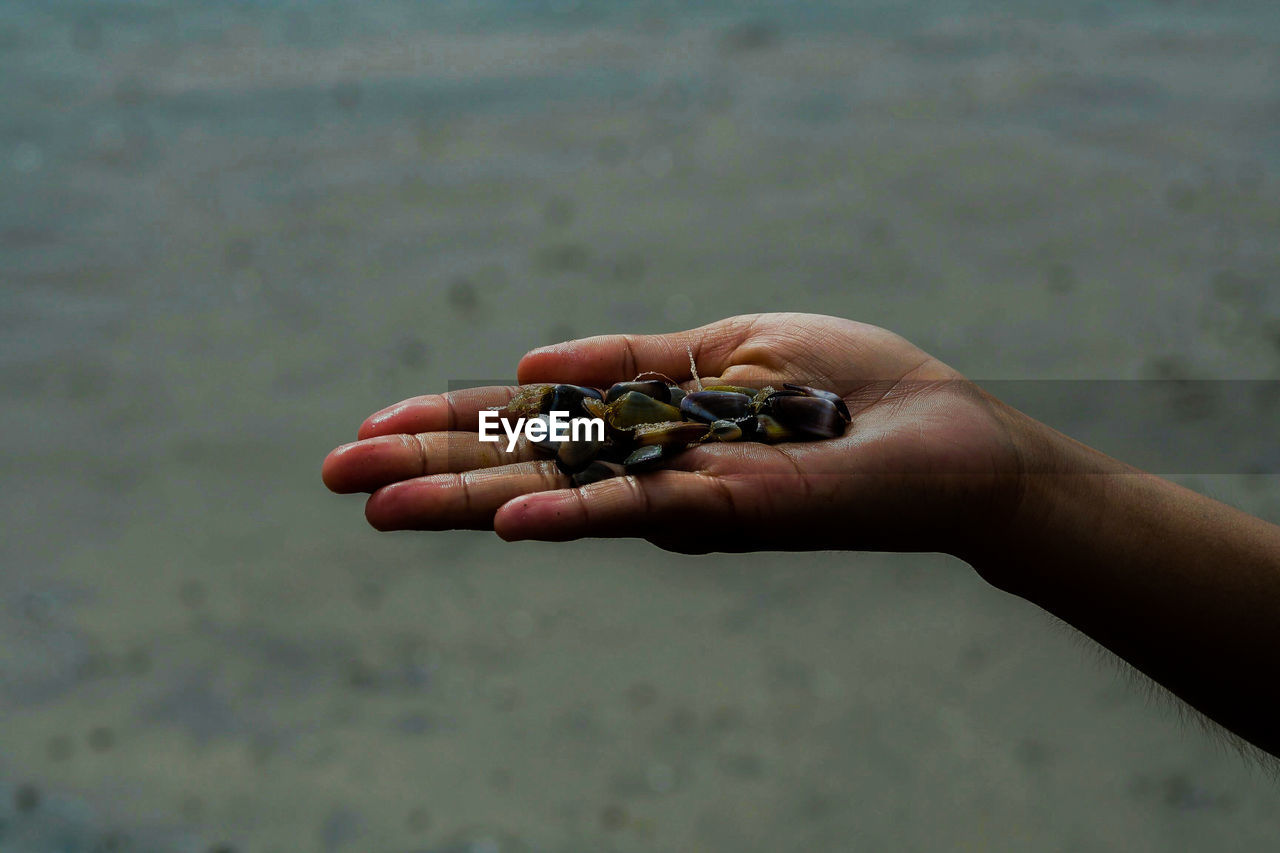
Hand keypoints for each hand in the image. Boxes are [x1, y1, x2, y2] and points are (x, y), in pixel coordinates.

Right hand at [322, 313, 1024, 553]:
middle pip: (524, 465)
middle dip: (429, 470)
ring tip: (380, 505)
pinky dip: (581, 514)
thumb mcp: (726, 346)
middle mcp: (651, 469)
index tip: (371, 424)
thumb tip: (527, 366)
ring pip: (564, 494)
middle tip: (333, 475)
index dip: (449, 421)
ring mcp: (687, 494)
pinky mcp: (737, 506)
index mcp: (643, 425)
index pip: (528, 424)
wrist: (947, 438)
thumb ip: (628, 362)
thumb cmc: (847, 390)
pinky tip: (511, 521)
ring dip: (470, 499)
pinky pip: (647, 509)